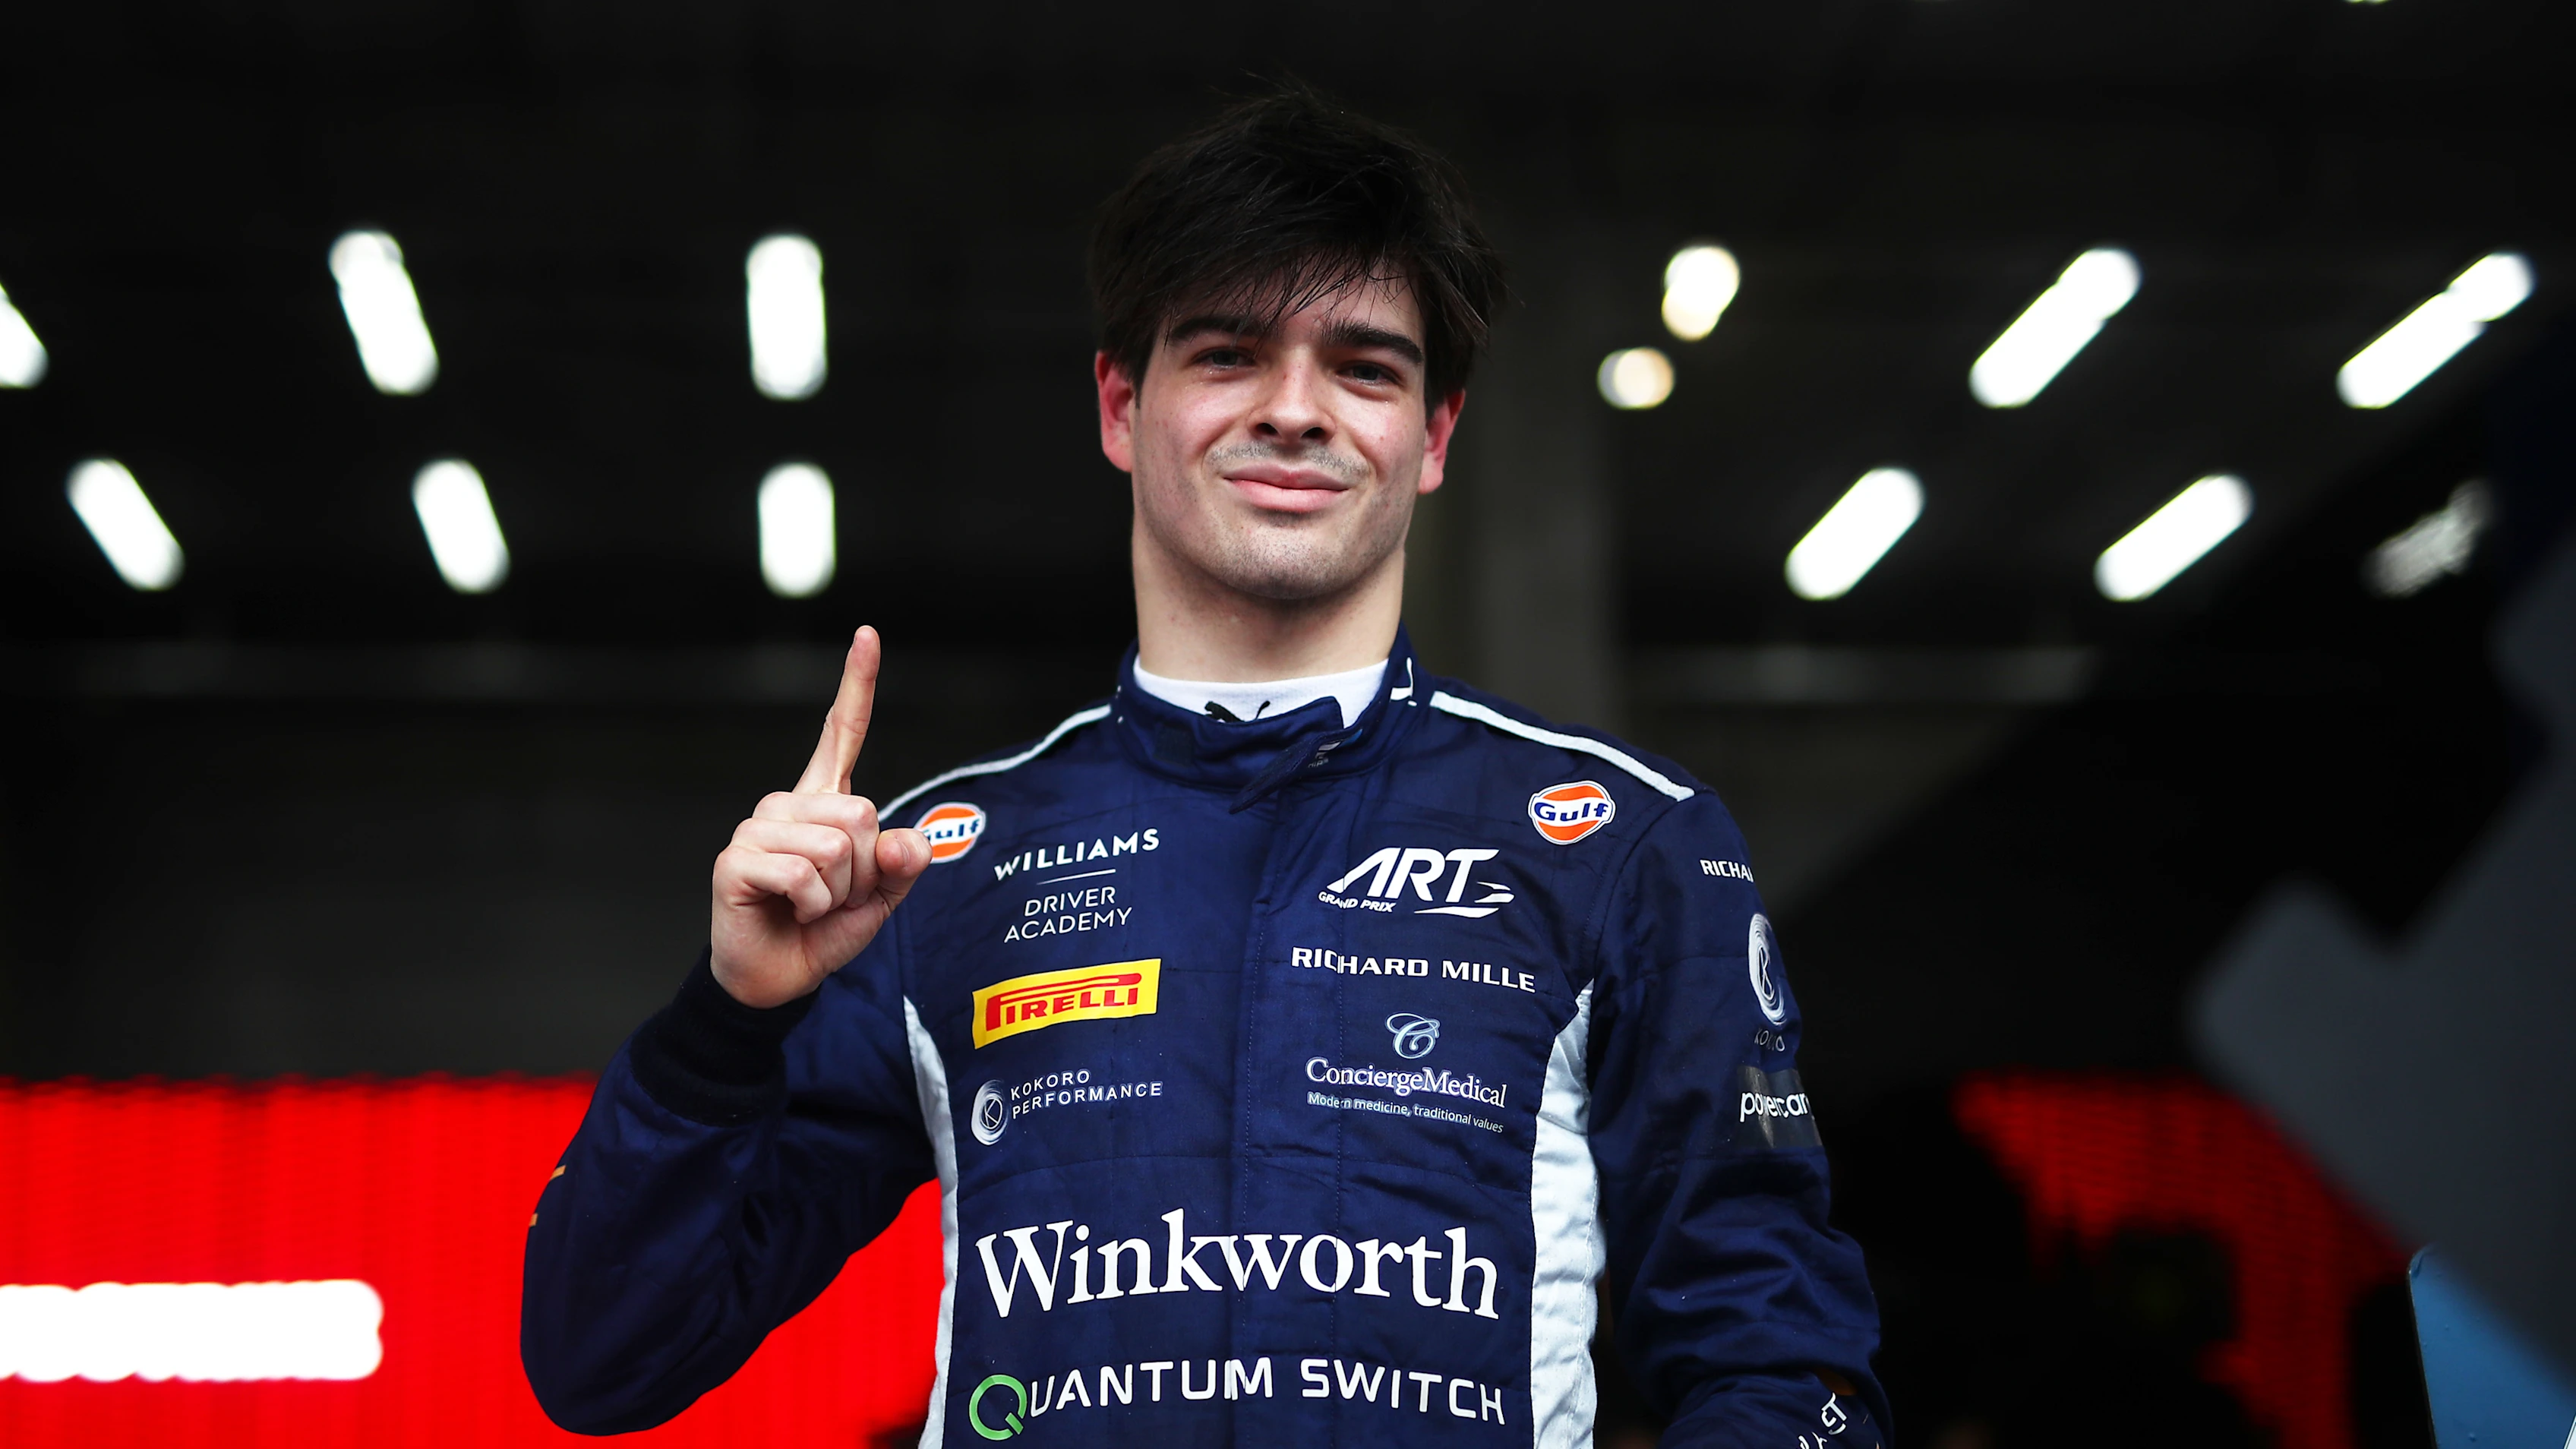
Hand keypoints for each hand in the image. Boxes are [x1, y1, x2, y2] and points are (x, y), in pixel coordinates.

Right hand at [709, 626, 930, 1007]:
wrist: (776, 978)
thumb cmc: (823, 930)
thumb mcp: (880, 899)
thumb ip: (902, 865)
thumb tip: (904, 839)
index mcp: (823, 801)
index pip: (841, 734)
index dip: (857, 686)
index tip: (868, 635)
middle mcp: (787, 804)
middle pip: (861, 813)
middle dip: (864, 870)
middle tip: (834, 895)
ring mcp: (758, 828)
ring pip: (836, 846)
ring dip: (838, 892)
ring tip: (810, 905)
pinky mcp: (736, 860)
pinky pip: (802, 874)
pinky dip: (812, 906)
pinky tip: (789, 911)